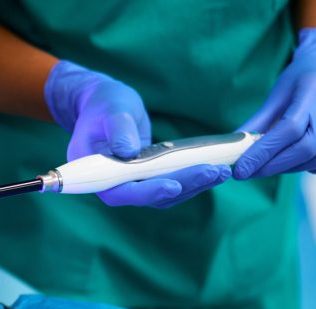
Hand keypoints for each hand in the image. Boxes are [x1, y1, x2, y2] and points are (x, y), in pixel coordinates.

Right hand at [45, 60, 227, 207]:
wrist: (105, 105)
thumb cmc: (104, 104)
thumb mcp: (111, 110)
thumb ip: (118, 130)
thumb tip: (130, 152)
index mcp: (94, 172)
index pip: (120, 191)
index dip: (147, 192)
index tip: (172, 186)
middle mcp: (113, 184)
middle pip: (148, 196)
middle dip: (183, 185)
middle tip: (212, 172)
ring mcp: (132, 182)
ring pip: (164, 193)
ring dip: (194, 184)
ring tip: (221, 171)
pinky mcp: (147, 177)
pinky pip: (171, 182)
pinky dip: (192, 177)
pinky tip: (215, 170)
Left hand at [234, 26, 315, 178]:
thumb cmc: (303, 80)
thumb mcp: (277, 94)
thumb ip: (257, 122)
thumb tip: (232, 148)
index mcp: (314, 91)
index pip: (288, 129)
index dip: (264, 152)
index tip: (241, 169)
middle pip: (305, 148)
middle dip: (273, 165)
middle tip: (250, 171)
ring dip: (290, 167)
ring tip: (272, 164)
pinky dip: (313, 167)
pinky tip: (299, 160)